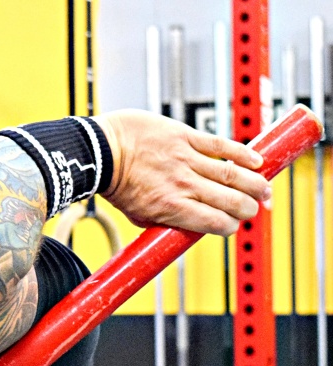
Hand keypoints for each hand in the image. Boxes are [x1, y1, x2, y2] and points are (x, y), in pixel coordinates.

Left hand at [95, 109, 271, 235]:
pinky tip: (256, 161)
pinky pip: (219, 145)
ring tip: (265, 189)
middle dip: (249, 208)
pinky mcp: (183, 136)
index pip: (216, 223)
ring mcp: (185, 159)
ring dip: (255, 184)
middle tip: (256, 208)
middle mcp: (182, 186)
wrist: (99, 152)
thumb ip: (165, 222)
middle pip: (231, 201)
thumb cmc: (115, 184)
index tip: (234, 224)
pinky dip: (241, 153)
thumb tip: (187, 229)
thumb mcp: (138, 216)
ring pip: (232, 174)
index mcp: (172, 209)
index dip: (231, 226)